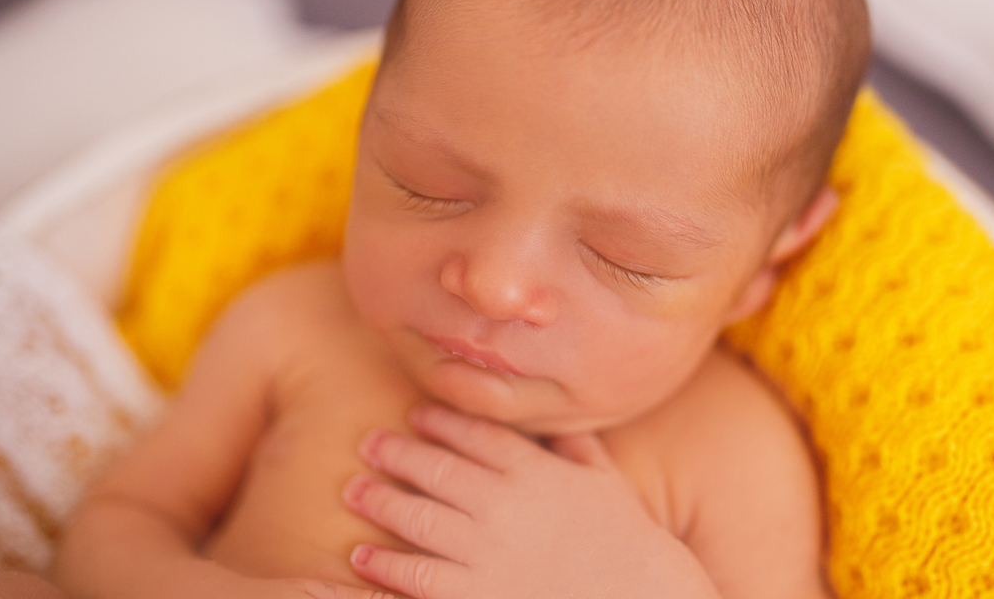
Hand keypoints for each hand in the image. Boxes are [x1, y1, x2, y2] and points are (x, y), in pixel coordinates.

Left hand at [341, 404, 720, 598]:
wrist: (639, 598)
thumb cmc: (629, 540)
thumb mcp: (608, 482)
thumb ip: (577, 446)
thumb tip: (557, 420)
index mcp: (537, 472)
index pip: (477, 436)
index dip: (442, 421)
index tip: (416, 413)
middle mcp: (505, 505)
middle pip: (438, 469)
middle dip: (398, 454)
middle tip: (368, 444)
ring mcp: (488, 553)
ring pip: (419, 518)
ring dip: (382, 501)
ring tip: (354, 489)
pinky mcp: (478, 596)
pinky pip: (420, 577)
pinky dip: (387, 564)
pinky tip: (363, 555)